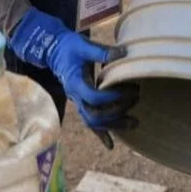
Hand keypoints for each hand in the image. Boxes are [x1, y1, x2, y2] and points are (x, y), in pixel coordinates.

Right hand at [9, 8, 135, 130]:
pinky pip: (91, 124)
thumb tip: (123, 53)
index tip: (128, 88)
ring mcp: (78, 103)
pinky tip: (111, 146)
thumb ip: (102, 51)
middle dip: (116, 112)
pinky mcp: (82, 104)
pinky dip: (101, 135)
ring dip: (114, 125)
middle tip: (135, 100)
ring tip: (135, 123)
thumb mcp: (84, 45)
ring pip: (94, 122)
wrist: (55, 51)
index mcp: (75, 83)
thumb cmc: (70, 47)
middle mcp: (75, 97)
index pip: (93, 97)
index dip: (111, 96)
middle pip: (94, 115)